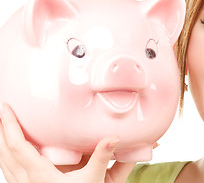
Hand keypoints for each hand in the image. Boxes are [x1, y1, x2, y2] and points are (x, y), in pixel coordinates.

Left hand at [0, 103, 135, 182]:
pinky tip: (12, 151)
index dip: (9, 126)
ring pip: (4, 162)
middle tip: (2, 110)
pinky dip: (7, 156)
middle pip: (4, 152)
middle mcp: (27, 180)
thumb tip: (113, 138)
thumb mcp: (93, 181)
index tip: (5, 108)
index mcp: (40, 175)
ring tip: (3, 126)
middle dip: (1, 129)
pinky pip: (9, 170)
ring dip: (2, 142)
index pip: (18, 146)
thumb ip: (102, 158)